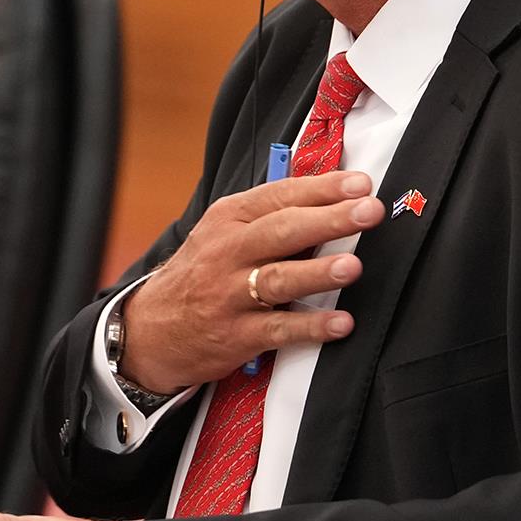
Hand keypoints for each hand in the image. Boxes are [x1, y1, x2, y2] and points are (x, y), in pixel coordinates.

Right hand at [118, 170, 380, 391]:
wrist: (151, 329)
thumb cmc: (201, 274)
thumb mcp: (222, 233)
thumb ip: (268, 218)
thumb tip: (332, 202)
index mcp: (228, 219)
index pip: (280, 196)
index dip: (322, 188)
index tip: (360, 184)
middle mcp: (228, 253)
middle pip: (282, 231)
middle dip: (329, 220)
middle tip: (369, 212)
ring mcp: (230, 295)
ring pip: (278, 280)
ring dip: (318, 273)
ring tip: (352, 267)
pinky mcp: (236, 336)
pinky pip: (278, 331)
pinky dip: (311, 328)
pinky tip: (341, 323)